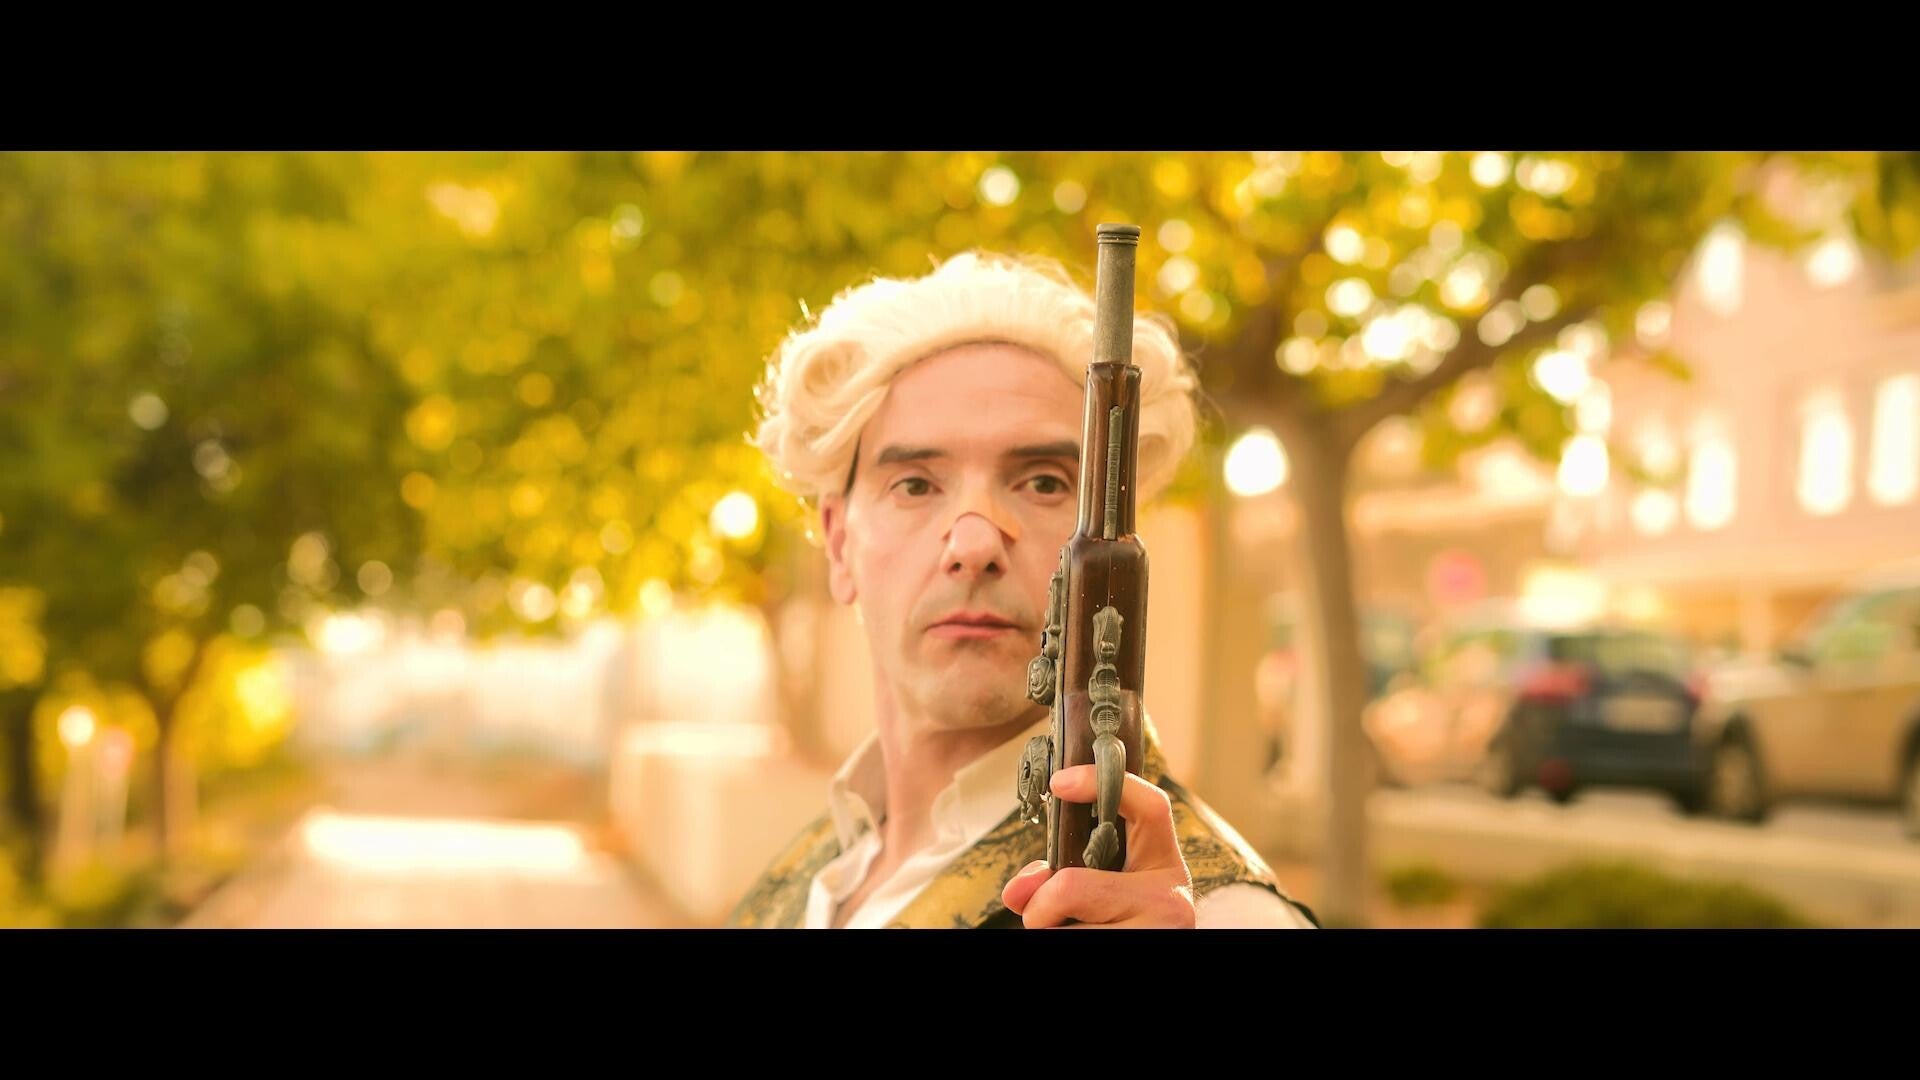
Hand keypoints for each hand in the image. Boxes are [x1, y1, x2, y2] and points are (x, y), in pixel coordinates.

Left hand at [999, 765, 1195, 928]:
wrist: (1150, 954)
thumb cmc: (1121, 923)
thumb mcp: (1101, 891)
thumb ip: (1057, 877)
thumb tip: (1017, 891)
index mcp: (1162, 862)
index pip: (1149, 806)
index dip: (1101, 784)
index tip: (1060, 783)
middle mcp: (1170, 895)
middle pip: (1072, 886)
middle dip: (1042, 905)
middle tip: (1044, 916)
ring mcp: (1161, 929)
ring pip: (1067, 927)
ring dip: (1051, 931)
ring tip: (1071, 932)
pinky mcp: (1146, 946)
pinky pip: (1076, 942)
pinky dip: (1061, 940)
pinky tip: (1080, 937)